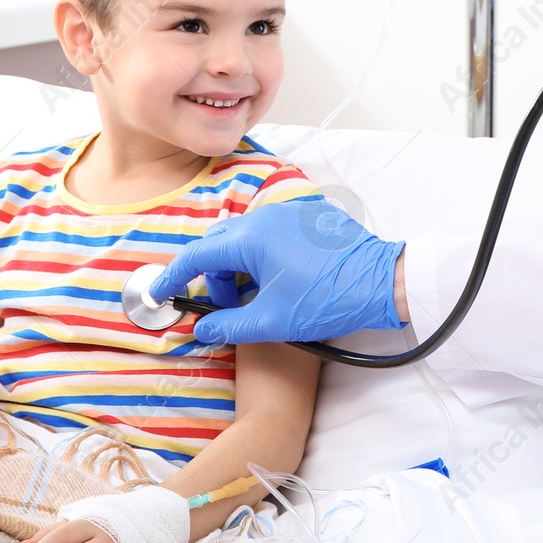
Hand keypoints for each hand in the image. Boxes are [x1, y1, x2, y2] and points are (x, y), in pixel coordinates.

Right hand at [150, 198, 405, 344]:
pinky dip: (260, 258)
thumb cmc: (328, 299)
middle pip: (220, 244)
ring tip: (251, 302)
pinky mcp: (309, 219)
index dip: (173, 277)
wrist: (383, 282)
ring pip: (246, 239)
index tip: (160, 295)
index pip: (198, 255)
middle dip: (212, 277)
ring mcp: (291, 213)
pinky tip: (274, 285)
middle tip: (219, 309)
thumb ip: (229, 325)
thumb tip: (202, 328)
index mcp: (253, 236)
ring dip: (238, 269)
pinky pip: (270, 234)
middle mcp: (268, 215)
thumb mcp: (272, 321)